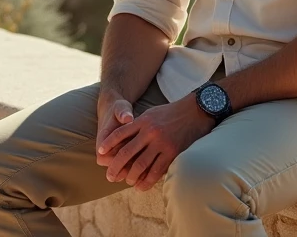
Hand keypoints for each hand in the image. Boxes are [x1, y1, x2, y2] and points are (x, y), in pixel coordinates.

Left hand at [97, 96, 213, 191]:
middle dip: (116, 166)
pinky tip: (141, 186)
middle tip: (109, 176)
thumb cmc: (172, 112)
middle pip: (127, 152)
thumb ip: (139, 124)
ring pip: (140, 164)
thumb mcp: (152, 113)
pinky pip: (157, 170)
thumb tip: (125, 134)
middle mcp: (150, 131)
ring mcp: (161, 142)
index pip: (120, 133)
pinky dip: (147, 180)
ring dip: (131, 176)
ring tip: (126, 181)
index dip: (109, 144)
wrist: (195, 110)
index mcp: (143, 120)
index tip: (100, 153)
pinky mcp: (172, 152)